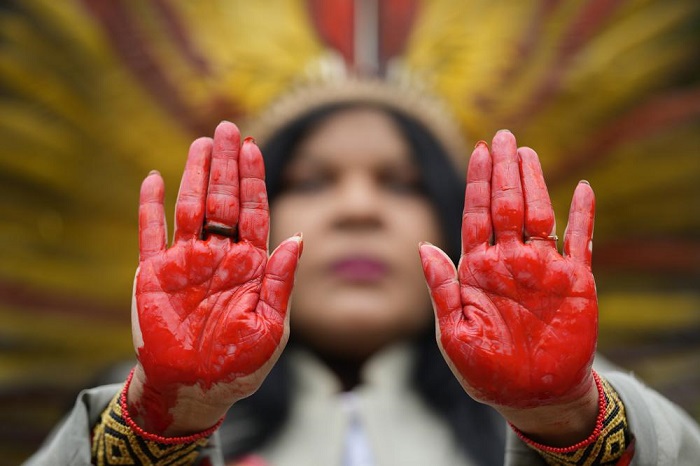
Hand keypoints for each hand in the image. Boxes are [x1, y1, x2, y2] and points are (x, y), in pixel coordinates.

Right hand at [129, 122, 301, 435]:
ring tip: (202, 143)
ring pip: (191, 208)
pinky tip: (155, 179)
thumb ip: (282, 282)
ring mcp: (186, 262)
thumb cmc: (240, 365)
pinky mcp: (154, 275)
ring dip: (195, 175)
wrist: (196, 391)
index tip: (253, 147)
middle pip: (225, 200)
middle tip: (228, 128)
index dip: (253, 180)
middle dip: (228, 165)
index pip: (254, 212)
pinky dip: (151, 206)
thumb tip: (297, 239)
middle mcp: (220, 257)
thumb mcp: (271, 326)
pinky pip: (150, 233)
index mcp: (251, 266)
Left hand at [419, 130, 596, 412]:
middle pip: (505, 206)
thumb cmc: (485, 371)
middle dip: (503, 172)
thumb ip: (441, 288)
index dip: (477, 183)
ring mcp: (542, 269)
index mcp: (477, 269)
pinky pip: (580, 242)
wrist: (530, 397)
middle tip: (503, 137)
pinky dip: (582, 216)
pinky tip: (581, 188)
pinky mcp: (575, 283)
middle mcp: (509, 261)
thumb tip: (422, 245)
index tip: (478, 150)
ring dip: (534, 184)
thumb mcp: (454, 333)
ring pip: (539, 215)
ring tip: (526, 152)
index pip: (476, 215)